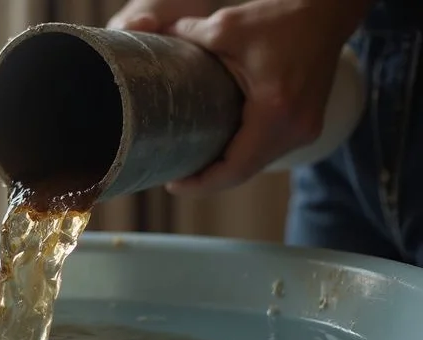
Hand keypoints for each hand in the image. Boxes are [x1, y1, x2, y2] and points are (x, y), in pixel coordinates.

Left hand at [109, 0, 370, 194]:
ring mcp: (305, 130)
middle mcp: (295, 129)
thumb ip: (184, 39)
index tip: (172, 185)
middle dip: (207, 180)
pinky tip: (217, 151)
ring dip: (225, 170)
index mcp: (275, 112)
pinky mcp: (305, 125)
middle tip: (174, 176)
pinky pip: (267, 151)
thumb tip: (151, 46)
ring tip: (191, 165)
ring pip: (256, 164)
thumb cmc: (280, 18)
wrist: (326, 13)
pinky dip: (241, 155)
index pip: (234, 168)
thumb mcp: (225, 27)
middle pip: (244, 172)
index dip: (201, 183)